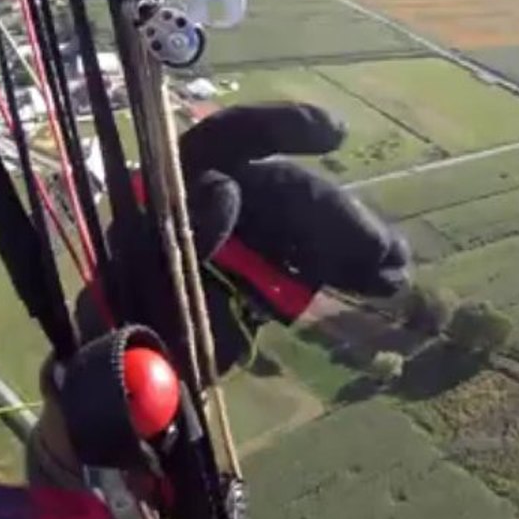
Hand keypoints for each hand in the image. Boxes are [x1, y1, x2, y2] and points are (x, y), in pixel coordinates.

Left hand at [77, 102, 411, 375]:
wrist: (127, 391)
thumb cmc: (124, 334)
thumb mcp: (148, 285)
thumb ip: (181, 236)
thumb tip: (225, 186)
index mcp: (169, 196)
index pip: (225, 142)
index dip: (277, 127)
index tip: (333, 133)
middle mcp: (207, 204)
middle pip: (282, 190)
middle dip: (335, 215)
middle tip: (384, 252)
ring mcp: (237, 238)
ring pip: (305, 225)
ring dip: (353, 242)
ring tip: (395, 272)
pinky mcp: (260, 275)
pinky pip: (311, 260)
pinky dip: (348, 267)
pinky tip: (387, 279)